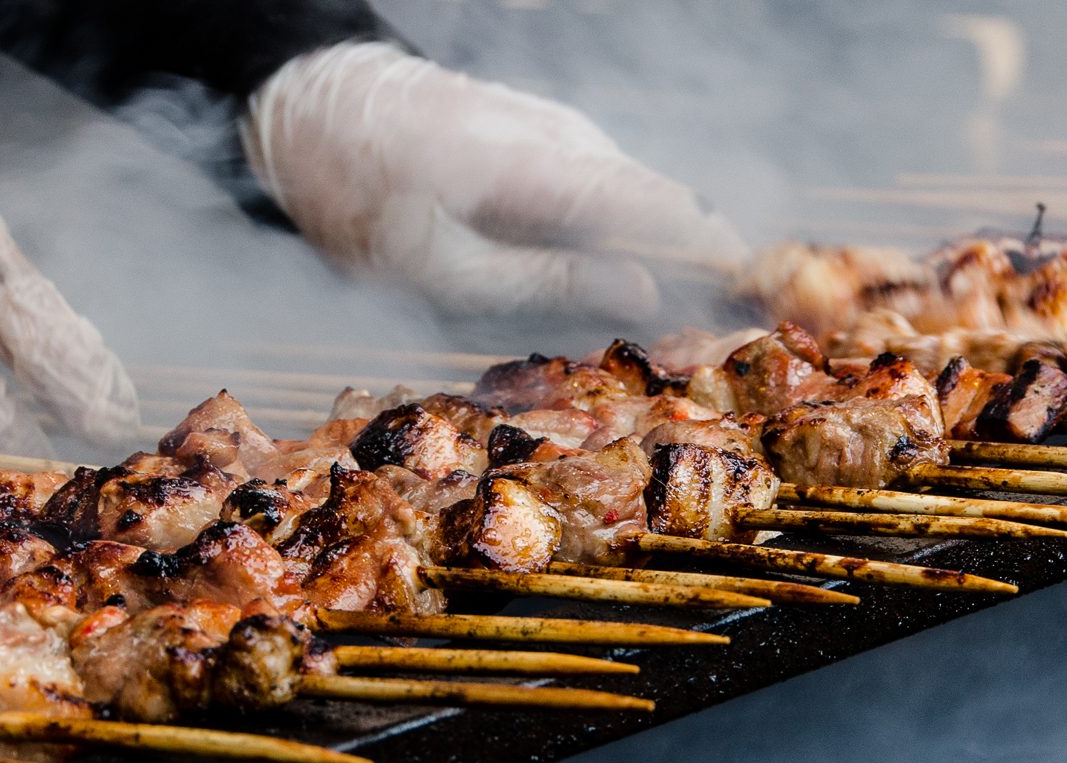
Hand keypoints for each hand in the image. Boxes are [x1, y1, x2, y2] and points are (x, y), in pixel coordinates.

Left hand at [242, 42, 747, 322]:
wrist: (310, 108)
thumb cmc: (358, 193)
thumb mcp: (437, 265)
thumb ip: (544, 281)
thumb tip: (641, 293)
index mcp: (548, 170)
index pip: (668, 215)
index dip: (725, 267)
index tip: (762, 317)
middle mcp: (570, 142)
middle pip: (669, 209)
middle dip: (701, 277)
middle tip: (709, 343)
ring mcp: (559, 135)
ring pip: (639, 203)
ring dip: (661, 264)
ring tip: (670, 327)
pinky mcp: (543, 142)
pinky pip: (604, 194)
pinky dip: (620, 241)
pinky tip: (613, 284)